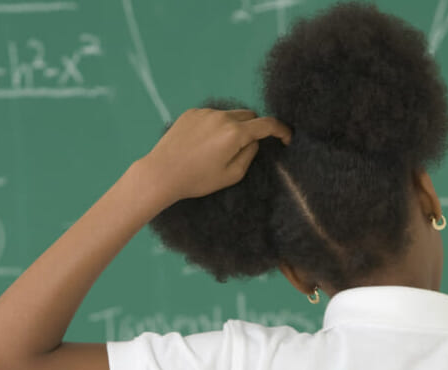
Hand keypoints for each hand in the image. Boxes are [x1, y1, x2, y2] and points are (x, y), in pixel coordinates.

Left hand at [138, 107, 291, 202]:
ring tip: (218, 148)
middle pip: (249, 116)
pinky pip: (211, 115)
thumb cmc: (197, 179)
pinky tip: (202, 143)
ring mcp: (205, 112)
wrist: (161, 172)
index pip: (267, 124)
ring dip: (233, 126)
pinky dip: (215, 125)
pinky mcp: (191, 113)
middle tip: (244, 147)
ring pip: (230, 114)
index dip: (281, 130)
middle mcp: (222, 117)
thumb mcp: (231, 175)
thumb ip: (249, 155)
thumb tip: (254, 142)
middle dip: (253, 128)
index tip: (286, 138)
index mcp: (235, 133)